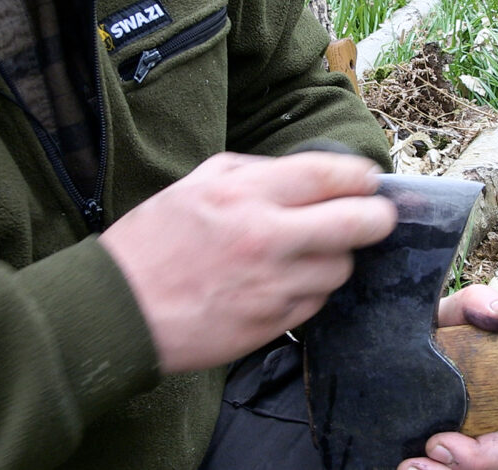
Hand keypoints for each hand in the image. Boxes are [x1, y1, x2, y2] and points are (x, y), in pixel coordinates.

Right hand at [100, 152, 396, 372]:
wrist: (120, 309)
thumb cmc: (153, 241)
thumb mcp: (197, 184)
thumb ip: (254, 172)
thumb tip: (305, 175)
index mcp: (246, 195)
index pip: (329, 176)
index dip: (360, 176)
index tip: (367, 179)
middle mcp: (267, 239)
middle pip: (357, 225)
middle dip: (377, 218)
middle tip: (376, 217)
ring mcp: (274, 286)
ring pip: (341, 269)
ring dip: (337, 258)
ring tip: (312, 253)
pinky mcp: (273, 324)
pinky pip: (316, 303)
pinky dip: (313, 290)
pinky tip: (289, 282)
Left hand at [398, 285, 497, 469]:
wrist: (407, 339)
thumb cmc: (447, 325)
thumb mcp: (460, 308)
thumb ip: (482, 303)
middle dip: (488, 459)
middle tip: (442, 446)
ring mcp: (486, 435)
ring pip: (489, 467)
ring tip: (418, 463)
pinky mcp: (456, 445)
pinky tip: (411, 465)